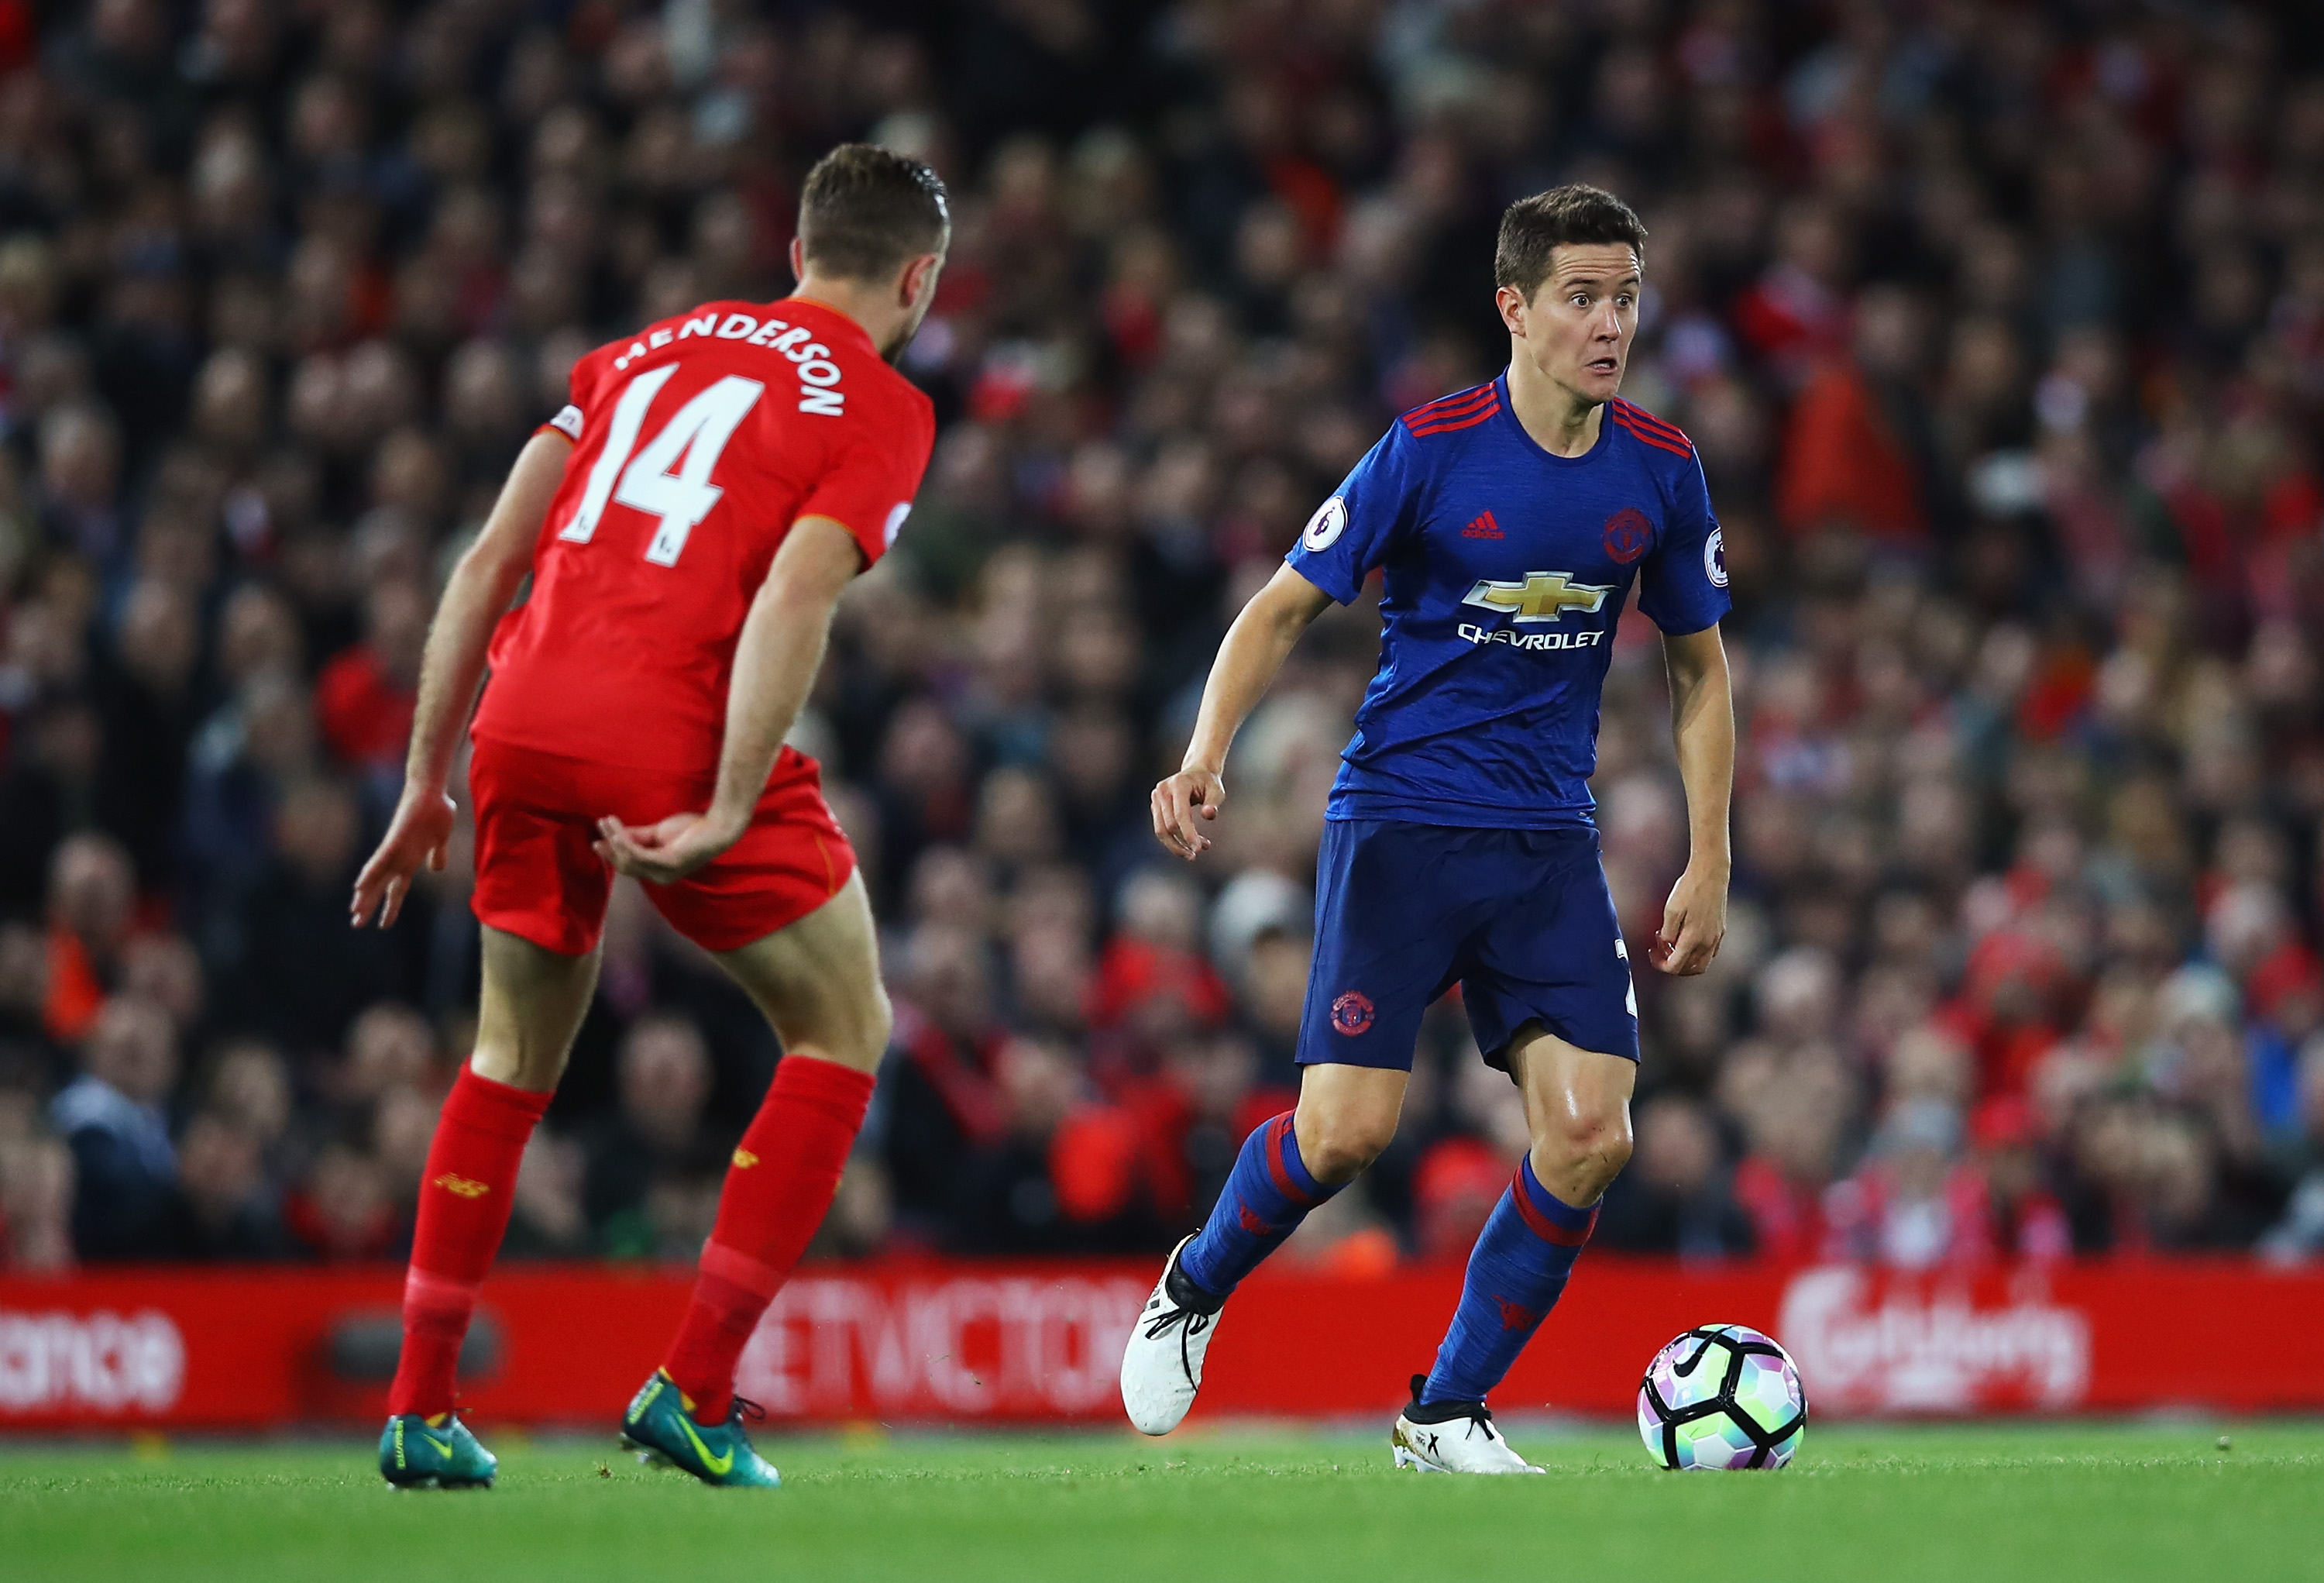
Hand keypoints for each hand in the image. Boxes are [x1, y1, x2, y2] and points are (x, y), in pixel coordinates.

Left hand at [351, 788, 456, 928]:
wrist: (432, 790)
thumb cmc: (437, 810)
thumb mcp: (441, 838)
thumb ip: (438, 854)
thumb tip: (436, 869)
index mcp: (410, 860)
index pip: (397, 889)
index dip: (390, 906)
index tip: (383, 924)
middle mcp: (399, 858)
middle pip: (381, 887)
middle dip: (369, 906)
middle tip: (356, 924)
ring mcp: (395, 849)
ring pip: (376, 877)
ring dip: (366, 895)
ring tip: (355, 911)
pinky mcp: (395, 839)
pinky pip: (380, 860)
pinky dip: (370, 874)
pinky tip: (359, 886)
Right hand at [592, 810, 744, 884]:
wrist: (716, 826)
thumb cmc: (691, 829)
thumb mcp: (658, 833)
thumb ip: (638, 836)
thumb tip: (615, 835)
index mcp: (659, 871)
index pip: (629, 866)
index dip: (612, 853)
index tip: (598, 840)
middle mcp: (661, 877)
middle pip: (626, 865)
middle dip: (609, 847)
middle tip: (598, 829)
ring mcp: (665, 872)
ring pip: (630, 860)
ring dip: (615, 839)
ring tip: (606, 822)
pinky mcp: (670, 863)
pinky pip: (639, 855)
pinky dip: (625, 843)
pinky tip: (617, 832)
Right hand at [1150, 768, 1224, 860]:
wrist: (1196, 772)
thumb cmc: (1208, 782)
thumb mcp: (1217, 790)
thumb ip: (1213, 803)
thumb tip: (1208, 814)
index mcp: (1178, 784)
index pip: (1180, 815)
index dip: (1189, 834)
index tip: (1198, 849)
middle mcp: (1163, 790)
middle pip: (1169, 825)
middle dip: (1185, 842)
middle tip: (1203, 849)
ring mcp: (1156, 798)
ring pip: (1161, 830)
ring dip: (1177, 846)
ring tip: (1194, 853)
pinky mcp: (1155, 807)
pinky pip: (1161, 828)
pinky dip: (1173, 840)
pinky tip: (1188, 843)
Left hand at [1651, 864, 1727, 975]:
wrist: (1711, 872)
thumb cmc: (1689, 889)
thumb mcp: (1671, 910)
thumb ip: (1668, 933)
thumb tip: (1668, 944)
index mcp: (1693, 939)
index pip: (1675, 967)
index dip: (1660, 964)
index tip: (1652, 952)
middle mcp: (1707, 942)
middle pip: (1690, 970)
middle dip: (1673, 965)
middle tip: (1661, 952)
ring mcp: (1716, 937)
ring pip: (1702, 963)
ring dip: (1686, 962)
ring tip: (1673, 946)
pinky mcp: (1721, 930)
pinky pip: (1710, 953)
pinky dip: (1697, 953)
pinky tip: (1686, 939)